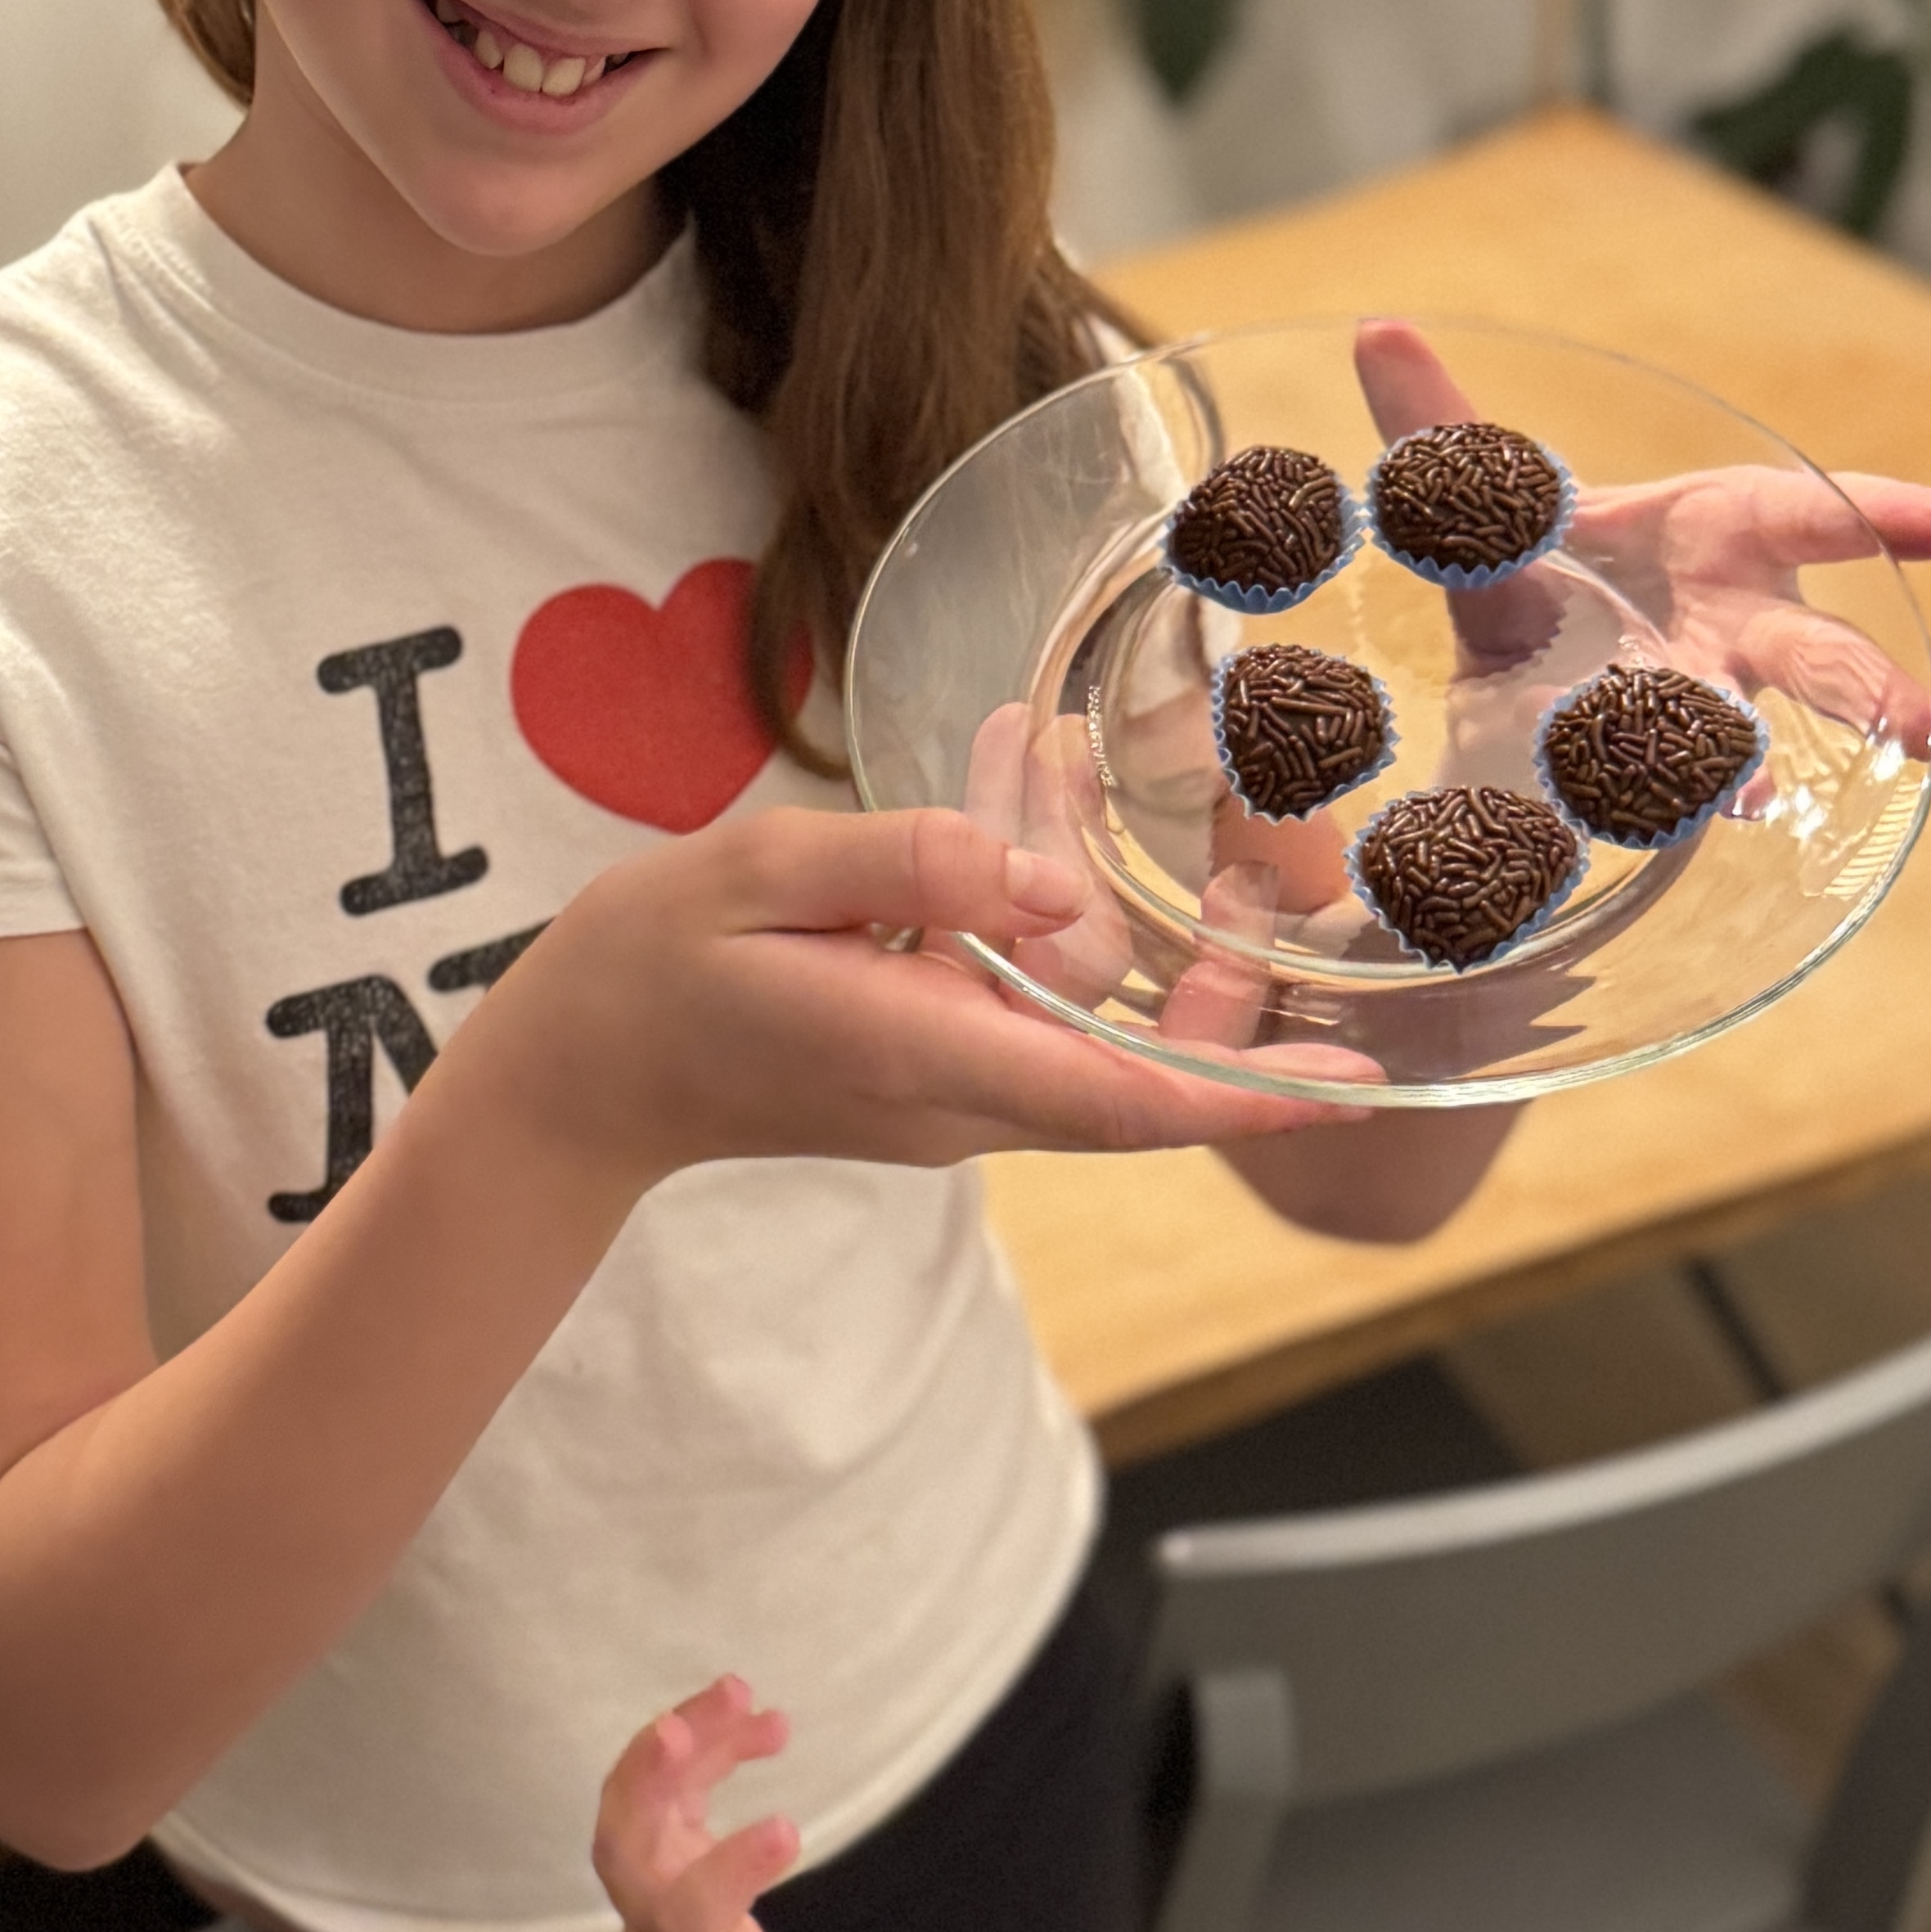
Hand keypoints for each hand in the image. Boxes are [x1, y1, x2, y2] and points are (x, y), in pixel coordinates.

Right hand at [473, 803, 1374, 1199]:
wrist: (577, 1076)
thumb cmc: (650, 966)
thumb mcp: (758, 872)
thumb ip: (901, 864)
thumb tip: (1034, 874)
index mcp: (923, 1056)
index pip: (1121, 1098)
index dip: (1246, 1093)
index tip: (1353, 1086)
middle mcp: (957, 1101)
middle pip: (1140, 1079)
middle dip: (1241, 1014)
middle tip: (1312, 910)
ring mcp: (947, 1101)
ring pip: (1095, 1043)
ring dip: (1159, 964)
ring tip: (1220, 859)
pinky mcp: (931, 1076)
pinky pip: (1033, 1019)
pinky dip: (1067, 941)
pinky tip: (1050, 829)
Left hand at [574, 1681, 979, 1931]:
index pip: (696, 1928)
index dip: (729, 1872)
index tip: (788, 1828)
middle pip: (623, 1854)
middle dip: (645, 1788)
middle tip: (679, 1727)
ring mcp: (652, 1903)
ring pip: (632, 1815)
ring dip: (673, 1747)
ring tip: (741, 1690)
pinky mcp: (660, 1879)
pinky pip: (659, 1803)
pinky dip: (694, 1752)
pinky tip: (758, 1718)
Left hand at [1356, 323, 1930, 767]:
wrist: (1509, 652)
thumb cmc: (1546, 553)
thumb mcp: (1493, 492)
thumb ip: (1441, 425)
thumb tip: (1376, 328)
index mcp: (1723, 535)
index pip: (1814, 519)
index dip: (1889, 516)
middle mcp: (1735, 629)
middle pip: (1816, 657)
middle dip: (1870, 691)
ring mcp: (1703, 712)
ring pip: (1754, 741)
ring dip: (1763, 775)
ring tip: (1766, 806)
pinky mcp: (1647, 778)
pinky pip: (1664, 794)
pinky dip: (1657, 804)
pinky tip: (1669, 823)